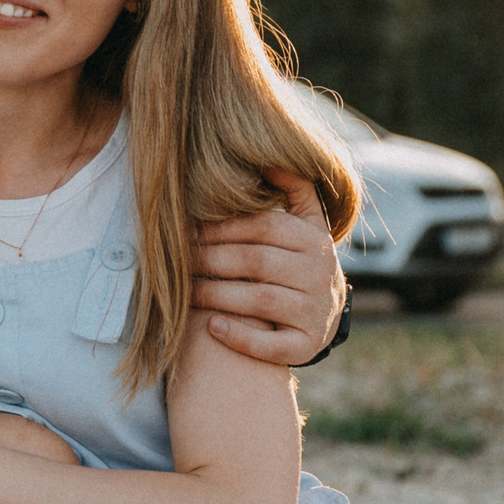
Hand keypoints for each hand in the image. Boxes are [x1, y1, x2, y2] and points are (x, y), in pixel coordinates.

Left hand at [192, 167, 346, 364]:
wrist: (325, 314)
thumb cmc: (301, 260)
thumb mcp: (307, 221)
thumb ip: (295, 187)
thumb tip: (268, 158)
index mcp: (314, 239)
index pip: (263, 227)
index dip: (221, 228)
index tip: (188, 231)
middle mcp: (319, 273)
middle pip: (255, 261)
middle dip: (210, 260)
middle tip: (178, 262)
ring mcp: (315, 311)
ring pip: (258, 299)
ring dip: (215, 295)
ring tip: (185, 291)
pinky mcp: (307, 345)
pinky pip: (272, 345)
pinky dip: (240, 337)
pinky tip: (212, 327)